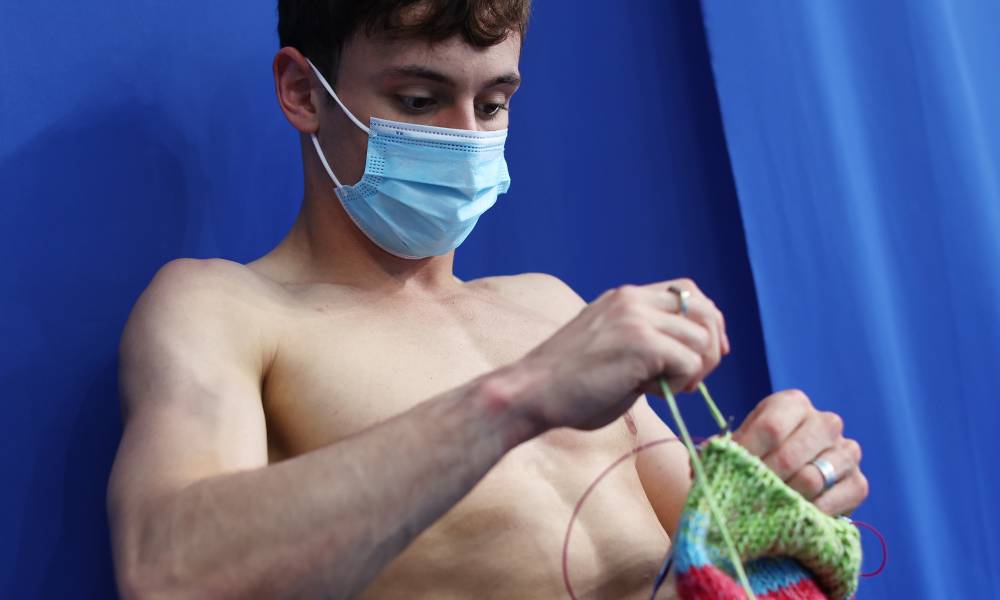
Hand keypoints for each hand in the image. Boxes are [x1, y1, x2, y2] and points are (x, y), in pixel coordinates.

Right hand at [519, 279, 727, 430]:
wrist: (530, 393)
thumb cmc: (565, 385)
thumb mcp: (609, 348)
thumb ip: (643, 343)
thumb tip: (688, 359)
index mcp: (624, 298)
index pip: (687, 292)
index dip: (706, 322)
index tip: (704, 356)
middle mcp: (633, 300)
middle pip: (704, 310)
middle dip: (710, 348)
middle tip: (692, 380)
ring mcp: (637, 319)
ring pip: (702, 339)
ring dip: (693, 371)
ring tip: (664, 389)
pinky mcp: (641, 344)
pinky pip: (689, 362)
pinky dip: (680, 384)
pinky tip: (651, 393)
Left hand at [732, 389, 867, 514]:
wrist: (791, 480)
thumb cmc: (759, 456)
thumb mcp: (741, 445)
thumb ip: (723, 449)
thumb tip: (707, 459)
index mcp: (793, 403)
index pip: (770, 428)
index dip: (747, 455)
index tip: (730, 473)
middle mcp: (826, 421)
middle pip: (790, 455)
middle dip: (762, 480)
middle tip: (746, 496)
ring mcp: (847, 451)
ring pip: (812, 479)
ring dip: (784, 498)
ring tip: (766, 505)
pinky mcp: (858, 482)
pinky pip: (835, 501)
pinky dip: (809, 512)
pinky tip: (792, 515)